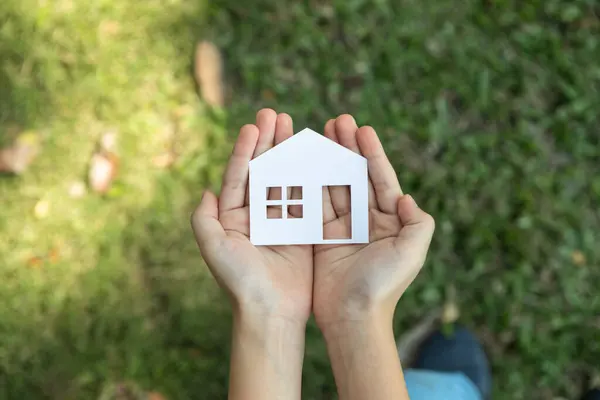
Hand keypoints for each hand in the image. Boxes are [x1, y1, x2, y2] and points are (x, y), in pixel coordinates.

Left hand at [191, 109, 312, 323]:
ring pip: (286, 179)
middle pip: (263, 170)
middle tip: (276, 114)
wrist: (270, 313)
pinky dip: (312, 176)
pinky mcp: (303, 231)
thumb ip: (204, 220)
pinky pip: (307, 198)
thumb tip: (206, 191)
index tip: (253, 125)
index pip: (239, 175)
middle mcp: (256, 216)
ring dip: (290, 152)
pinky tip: (317, 155)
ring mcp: (281, 221)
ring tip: (295, 126)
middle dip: (268, 142)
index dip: (244, 149)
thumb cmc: (239, 282)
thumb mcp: (213, 249)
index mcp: (234, 218)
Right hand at [313, 115, 434, 330]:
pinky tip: (300, 163)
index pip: (381, 179)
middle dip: (347, 148)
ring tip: (317, 134)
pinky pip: (313, 205)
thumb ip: (418, 223)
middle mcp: (366, 221)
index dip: (372, 153)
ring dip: (326, 160)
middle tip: (337, 121)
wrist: (353, 319)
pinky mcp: (320, 238)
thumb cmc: (383, 286)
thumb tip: (407, 198)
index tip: (362, 128)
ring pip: (332, 186)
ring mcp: (342, 228)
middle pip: (355, 176)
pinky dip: (307, 184)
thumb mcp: (412, 253)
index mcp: (389, 222)